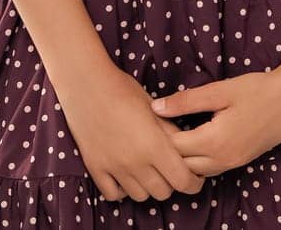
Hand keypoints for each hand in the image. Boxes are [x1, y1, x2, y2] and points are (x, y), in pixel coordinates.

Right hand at [58, 63, 206, 201]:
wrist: (86, 84)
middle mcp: (135, 162)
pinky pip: (114, 195)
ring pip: (140, 196)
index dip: (193, 182)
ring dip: (148, 187)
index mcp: (155, 146)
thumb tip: (188, 150)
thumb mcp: (155, 109)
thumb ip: (172, 133)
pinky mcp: (95, 168)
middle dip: (172, 183)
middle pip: (163, 192)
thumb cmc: (124, 90)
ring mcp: (114, 168)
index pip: (183, 181)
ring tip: (148, 171)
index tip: (194, 176)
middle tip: (170, 170)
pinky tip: (126, 175)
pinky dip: (123, 190)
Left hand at [148, 64, 280, 177]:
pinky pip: (210, 168)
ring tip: (171, 135)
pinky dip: (197, 160)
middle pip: (182, 165)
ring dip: (182, 157)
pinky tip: (192, 140)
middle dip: (167, 150)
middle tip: (155, 129)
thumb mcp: (220, 90)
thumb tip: (155, 107)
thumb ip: (186, 101)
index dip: (158, 135)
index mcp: (214, 141)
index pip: (174, 148)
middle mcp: (222, 159)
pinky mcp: (240, 161)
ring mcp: (232, 163)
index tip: (148, 119)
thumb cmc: (257, 90)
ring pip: (196, 171)